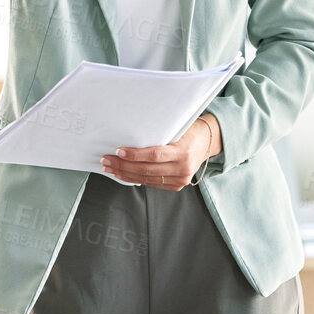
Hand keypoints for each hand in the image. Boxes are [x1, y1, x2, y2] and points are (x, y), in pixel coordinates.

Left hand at [101, 115, 220, 189]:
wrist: (207, 142)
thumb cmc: (189, 130)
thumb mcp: (177, 128)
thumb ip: (158, 134)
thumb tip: (129, 134)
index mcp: (183, 151)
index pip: (154, 155)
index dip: (134, 154)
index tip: (118, 150)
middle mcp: (183, 168)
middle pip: (147, 170)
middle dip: (123, 166)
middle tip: (106, 160)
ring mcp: (181, 179)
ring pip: (146, 178)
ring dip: (125, 173)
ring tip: (110, 167)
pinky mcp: (177, 185)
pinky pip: (151, 183)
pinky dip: (134, 179)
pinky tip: (122, 174)